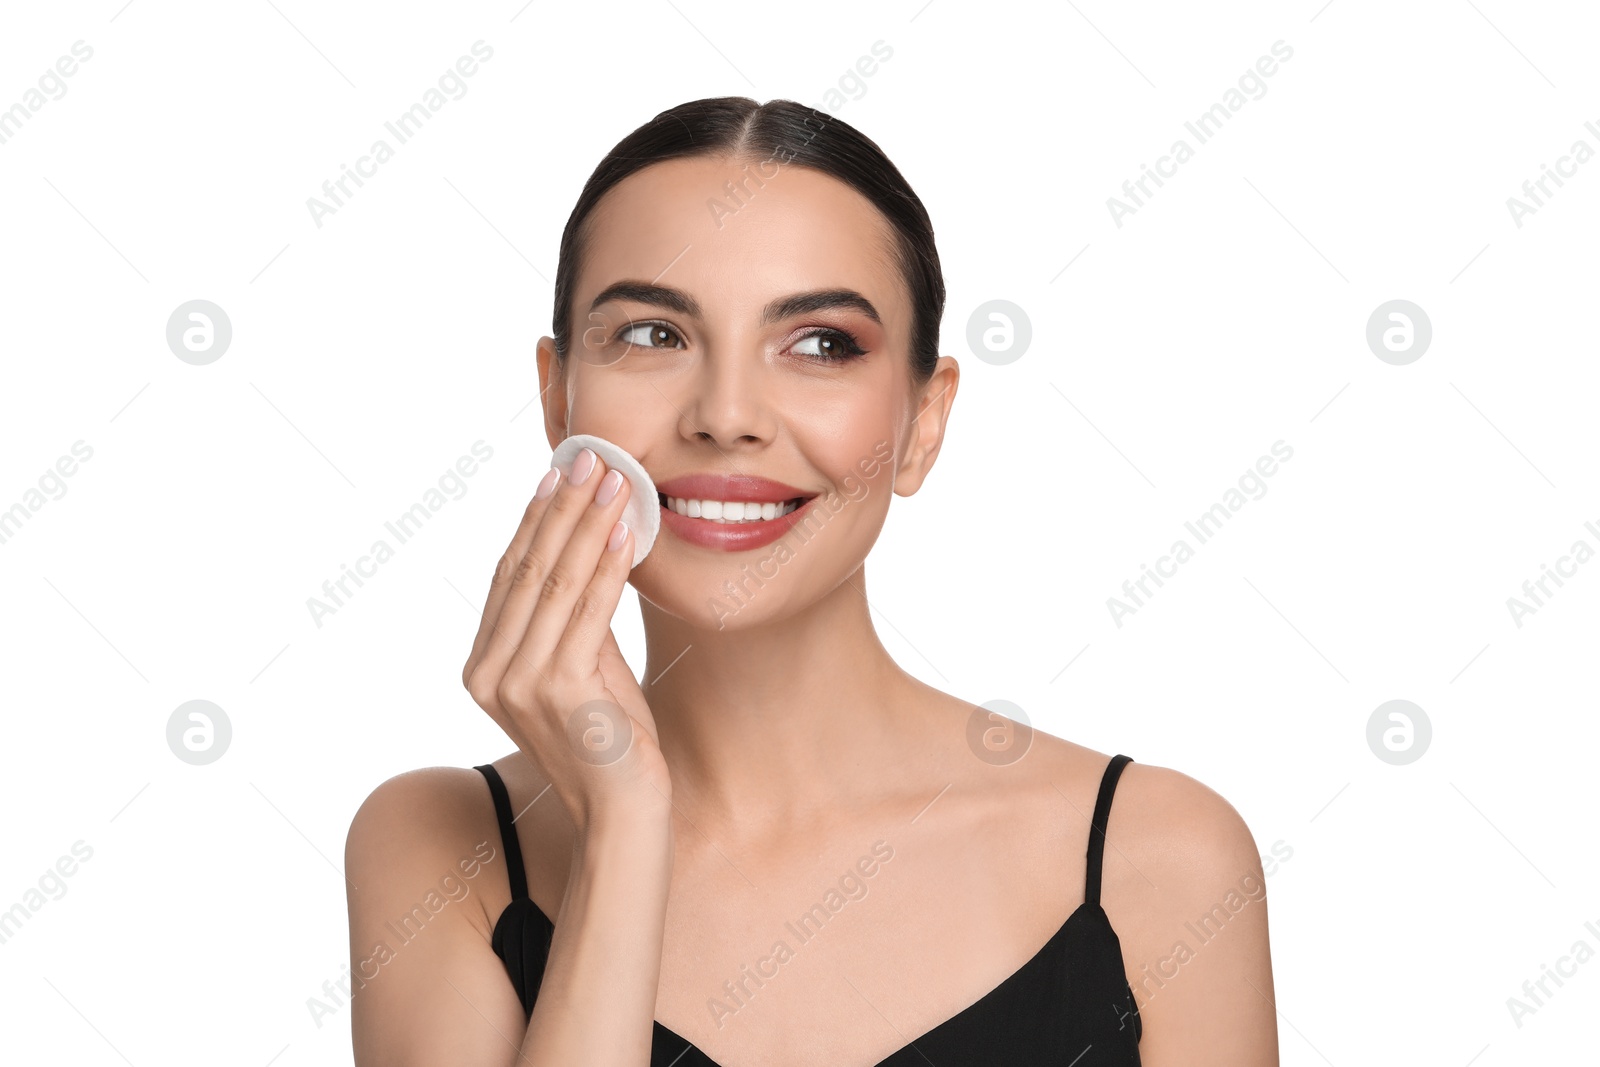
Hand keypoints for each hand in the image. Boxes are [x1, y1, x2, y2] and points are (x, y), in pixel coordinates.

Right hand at [462, 448, 670, 832]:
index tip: (560, 472)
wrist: (623, 814)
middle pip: (527, 569)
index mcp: (483, 666)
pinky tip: (625, 532)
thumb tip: (591, 547)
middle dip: (563, 507)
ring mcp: (517, 683)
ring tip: (614, 479)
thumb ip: (574, 621)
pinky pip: (587, 611)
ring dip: (588, 524)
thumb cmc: (612, 744)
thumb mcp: (585, 670)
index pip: (509, 575)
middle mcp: (488, 673)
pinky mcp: (556, 690)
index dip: (534, 519)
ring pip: (556, 582)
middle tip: (591, 458)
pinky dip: (608, 566)